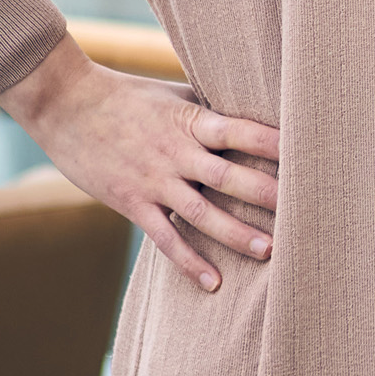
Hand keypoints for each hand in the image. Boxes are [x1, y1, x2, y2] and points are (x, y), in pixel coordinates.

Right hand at [0, 32, 279, 290]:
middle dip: (268, 193)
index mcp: (191, 120)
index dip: (273, 142)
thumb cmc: (126, 95)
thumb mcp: (174, 94)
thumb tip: (255, 110)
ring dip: (237, 233)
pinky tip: (213, 281)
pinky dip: (189, 261)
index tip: (309, 151)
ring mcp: (154, 180)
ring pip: (202, 212)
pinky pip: (165, 238)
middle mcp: (176, 152)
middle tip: (307, 209)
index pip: (241, 130)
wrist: (65, 104)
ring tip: (270, 251)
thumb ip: (210, 109)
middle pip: (229, 175)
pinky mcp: (131, 202)